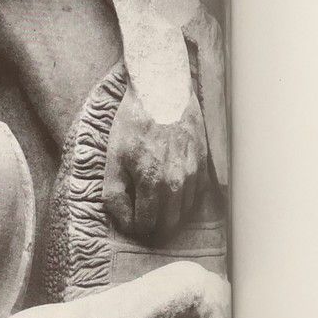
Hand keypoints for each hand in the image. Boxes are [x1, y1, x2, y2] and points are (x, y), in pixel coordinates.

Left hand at [104, 80, 210, 243]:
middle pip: (169, 225)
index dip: (135, 228)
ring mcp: (194, 173)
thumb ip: (115, 193)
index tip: (129, 222)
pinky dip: (186, 201)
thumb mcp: (114, 156)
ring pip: (186, 212)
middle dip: (155, 228)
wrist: (163, 90)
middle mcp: (178, 182)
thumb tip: (123, 220)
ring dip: (172, 217)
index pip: (146, 225)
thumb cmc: (134, 121)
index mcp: (152, 182)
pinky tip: (174, 194)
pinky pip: (198, 195)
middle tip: (144, 222)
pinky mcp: (204, 163)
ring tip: (158, 210)